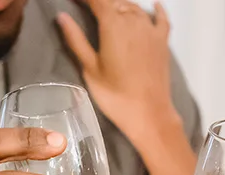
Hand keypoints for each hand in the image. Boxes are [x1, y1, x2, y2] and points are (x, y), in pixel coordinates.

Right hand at [58, 0, 178, 143]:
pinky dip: (156, 9)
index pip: (97, 0)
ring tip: (109, 9)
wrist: (148, 113)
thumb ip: (76, 39)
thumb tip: (62, 16)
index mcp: (113, 24)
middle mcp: (134, 20)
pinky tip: (155, 4)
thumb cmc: (114, 95)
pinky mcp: (163, 42)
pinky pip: (161, 18)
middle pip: (116, 1)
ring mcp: (151, 30)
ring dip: (120, 4)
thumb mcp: (89, 68)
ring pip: (134, 7)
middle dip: (101, 1)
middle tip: (88, 7)